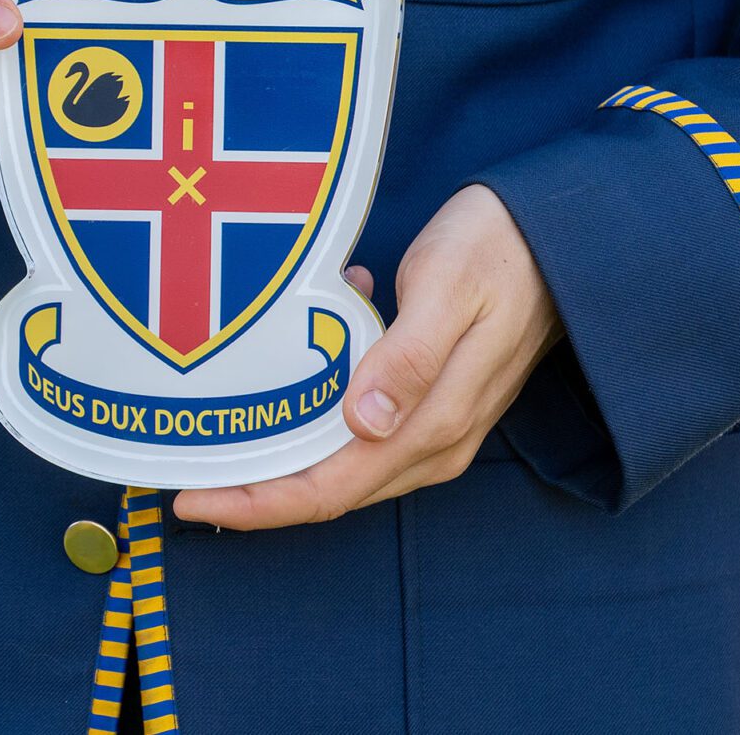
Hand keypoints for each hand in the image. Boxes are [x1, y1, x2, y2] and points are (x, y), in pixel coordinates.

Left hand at [174, 185, 562, 529]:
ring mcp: (432, 427)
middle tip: (180, 470)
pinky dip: (317, 402)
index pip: (331, 491)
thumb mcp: (446, 290)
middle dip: (254, 489)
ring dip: (281, 447)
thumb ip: (408, 359)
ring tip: (221, 418)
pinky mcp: (428, 403)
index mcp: (434, 426)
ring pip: (337, 462)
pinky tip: (303, 350)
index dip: (258, 504)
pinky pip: (358, 425)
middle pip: (327, 489)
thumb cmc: (498, 250)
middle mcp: (431, 443)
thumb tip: (362, 424)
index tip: (191, 498)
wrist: (559, 235)